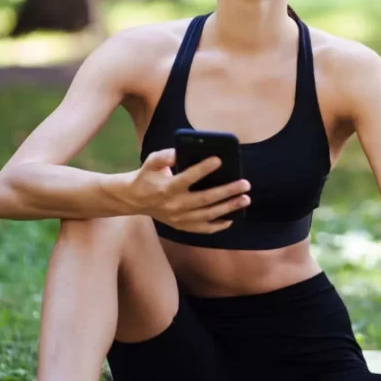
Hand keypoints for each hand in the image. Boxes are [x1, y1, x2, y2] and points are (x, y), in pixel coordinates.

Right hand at [124, 149, 250, 232]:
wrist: (135, 200)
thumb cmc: (147, 176)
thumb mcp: (151, 162)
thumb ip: (165, 156)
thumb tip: (180, 152)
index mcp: (166, 188)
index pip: (187, 178)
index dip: (203, 169)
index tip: (219, 159)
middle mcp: (174, 205)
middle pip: (204, 199)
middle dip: (227, 191)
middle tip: (245, 184)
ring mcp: (179, 218)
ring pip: (208, 215)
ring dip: (229, 208)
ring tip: (245, 199)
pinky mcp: (182, 226)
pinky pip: (203, 229)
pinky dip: (219, 225)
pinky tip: (233, 217)